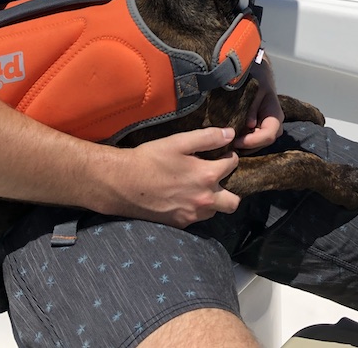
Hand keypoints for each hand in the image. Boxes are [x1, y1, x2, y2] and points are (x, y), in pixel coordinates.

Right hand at [114, 128, 239, 227]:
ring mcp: (192, 214)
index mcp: (207, 176)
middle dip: (231, 189)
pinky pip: (196, 217)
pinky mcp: (180, 223)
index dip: (230, 156)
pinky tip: (183, 197)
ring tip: (199, 187)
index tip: (223, 153)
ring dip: (213, 200)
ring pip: (215, 211)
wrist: (123, 183)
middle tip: (218, 178)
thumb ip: (207, 137)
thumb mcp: (179, 141)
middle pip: (233, 202)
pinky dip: (195, 208)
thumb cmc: (150, 159)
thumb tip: (230, 134)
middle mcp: (205, 199)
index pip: (232, 165)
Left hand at [234, 55, 283, 153]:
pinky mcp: (256, 127)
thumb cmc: (256, 77)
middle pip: (263, 143)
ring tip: (227, 143)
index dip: (253, 141)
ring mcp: (265, 126)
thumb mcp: (255, 88)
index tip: (235, 141)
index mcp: (274, 114)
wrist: (256, 71)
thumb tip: (249, 125)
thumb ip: (252, 107)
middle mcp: (273, 124)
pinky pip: (251, 139)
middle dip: (247, 146)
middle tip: (228, 145)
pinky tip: (229, 139)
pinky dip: (241, 141)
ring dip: (244, 146)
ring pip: (258, 144)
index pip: (269, 135)